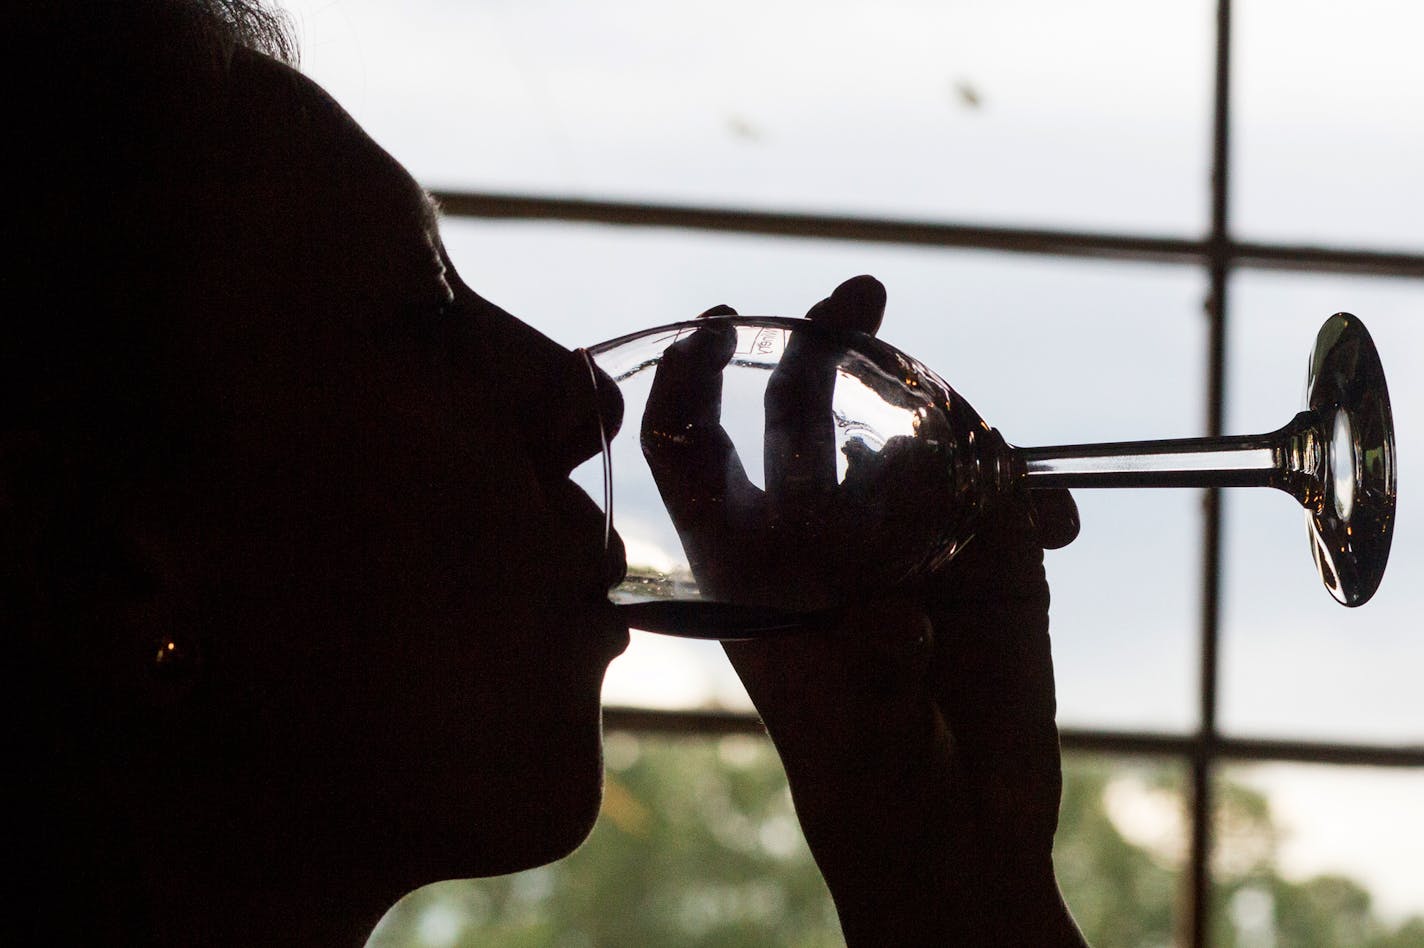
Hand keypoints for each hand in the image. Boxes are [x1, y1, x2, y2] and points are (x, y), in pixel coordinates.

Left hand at [642, 276, 1085, 943]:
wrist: (968, 837)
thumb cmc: (882, 798)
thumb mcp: (870, 748)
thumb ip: (877, 676)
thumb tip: (893, 613)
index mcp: (755, 572)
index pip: (696, 456)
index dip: (692, 383)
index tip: (717, 318)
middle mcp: (823, 537)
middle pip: (802, 411)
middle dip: (828, 344)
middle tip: (862, 292)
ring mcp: (906, 538)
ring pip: (912, 434)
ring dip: (953, 432)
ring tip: (996, 495)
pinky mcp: (986, 553)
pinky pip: (1005, 487)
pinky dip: (1030, 491)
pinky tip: (1054, 529)